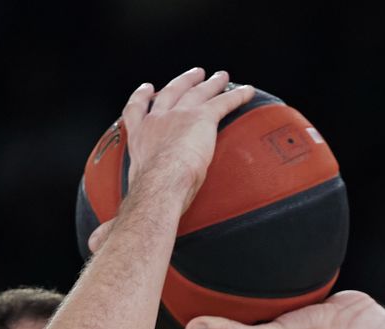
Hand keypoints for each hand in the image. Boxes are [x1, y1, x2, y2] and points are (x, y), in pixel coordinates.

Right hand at [120, 68, 253, 205]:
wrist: (159, 184)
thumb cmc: (150, 192)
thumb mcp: (142, 183)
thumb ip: (146, 181)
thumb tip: (149, 198)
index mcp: (140, 136)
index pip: (137, 110)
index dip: (142, 97)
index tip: (147, 89)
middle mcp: (156, 120)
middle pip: (171, 92)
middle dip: (184, 81)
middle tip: (194, 74)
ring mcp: (177, 116)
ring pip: (198, 92)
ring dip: (211, 83)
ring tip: (221, 77)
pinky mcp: (200, 118)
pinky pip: (223, 102)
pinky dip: (237, 96)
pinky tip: (247, 92)